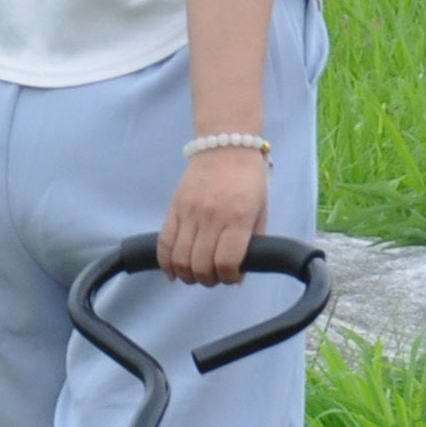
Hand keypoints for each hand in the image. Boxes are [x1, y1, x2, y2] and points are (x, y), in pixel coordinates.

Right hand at [158, 146, 267, 283]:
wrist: (225, 146)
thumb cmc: (248, 180)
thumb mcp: (261, 211)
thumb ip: (253, 244)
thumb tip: (237, 278)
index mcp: (238, 217)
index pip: (226, 261)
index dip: (228, 277)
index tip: (231, 277)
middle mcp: (212, 216)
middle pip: (200, 265)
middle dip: (207, 279)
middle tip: (213, 277)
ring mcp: (190, 212)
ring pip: (180, 258)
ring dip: (187, 274)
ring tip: (195, 274)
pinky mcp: (174, 208)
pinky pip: (164, 243)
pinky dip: (166, 263)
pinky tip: (173, 271)